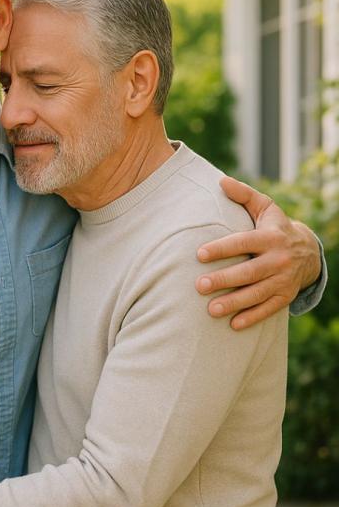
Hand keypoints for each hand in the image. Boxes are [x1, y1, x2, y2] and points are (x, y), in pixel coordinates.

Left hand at [195, 177, 321, 329]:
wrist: (307, 251)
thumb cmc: (274, 227)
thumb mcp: (265, 207)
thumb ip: (244, 195)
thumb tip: (221, 181)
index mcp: (270, 237)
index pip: (244, 243)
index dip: (222, 248)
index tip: (198, 254)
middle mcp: (279, 260)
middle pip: (249, 272)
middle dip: (224, 280)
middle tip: (199, 286)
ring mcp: (283, 280)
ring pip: (257, 294)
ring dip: (234, 303)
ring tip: (211, 310)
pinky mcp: (285, 296)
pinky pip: (268, 310)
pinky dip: (252, 317)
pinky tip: (233, 325)